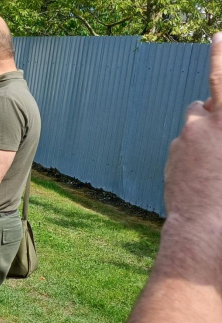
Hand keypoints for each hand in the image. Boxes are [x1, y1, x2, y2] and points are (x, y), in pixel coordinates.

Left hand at [164, 31, 221, 228]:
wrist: (204, 224)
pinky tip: (201, 179)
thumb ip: (220, 131)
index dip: (220, 56)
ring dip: (199, 138)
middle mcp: (201, 125)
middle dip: (208, 115)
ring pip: (190, 129)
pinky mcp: (170, 157)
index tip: (217, 35)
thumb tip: (212, 115)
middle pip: (200, 107)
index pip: (221, 80)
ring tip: (213, 167)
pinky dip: (190, 156)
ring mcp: (182, 141)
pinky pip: (182, 149)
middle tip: (218, 141)